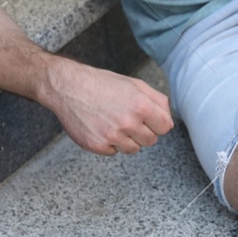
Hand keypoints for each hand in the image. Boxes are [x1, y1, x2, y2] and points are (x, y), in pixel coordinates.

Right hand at [41, 59, 173, 154]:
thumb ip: (158, 101)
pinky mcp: (97, 146)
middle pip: (151, 141)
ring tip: (114, 122)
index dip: (158, 123)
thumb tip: (169, 121)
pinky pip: (114, 152)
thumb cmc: (103, 84)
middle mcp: (128, 123)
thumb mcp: (135, 85)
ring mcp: (112, 136)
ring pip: (133, 149)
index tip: (149, 118)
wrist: (69, 87)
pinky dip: (110, 143)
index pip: (165, 127)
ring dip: (127, 139)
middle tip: (128, 118)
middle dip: (143, 131)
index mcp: (141, 106)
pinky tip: (101, 127)